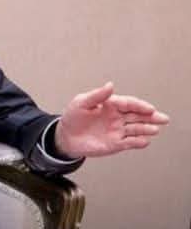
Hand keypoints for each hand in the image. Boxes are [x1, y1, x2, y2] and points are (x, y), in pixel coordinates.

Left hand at [54, 82, 168, 157]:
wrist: (66, 136)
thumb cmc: (73, 117)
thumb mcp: (81, 103)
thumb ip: (97, 95)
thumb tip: (110, 85)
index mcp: (111, 105)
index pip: (129, 104)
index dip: (140, 106)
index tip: (149, 108)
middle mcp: (117, 117)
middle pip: (138, 116)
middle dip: (151, 117)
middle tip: (162, 118)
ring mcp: (118, 130)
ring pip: (136, 129)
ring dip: (146, 129)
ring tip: (154, 130)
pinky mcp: (116, 143)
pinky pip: (129, 142)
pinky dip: (137, 142)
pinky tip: (144, 141)